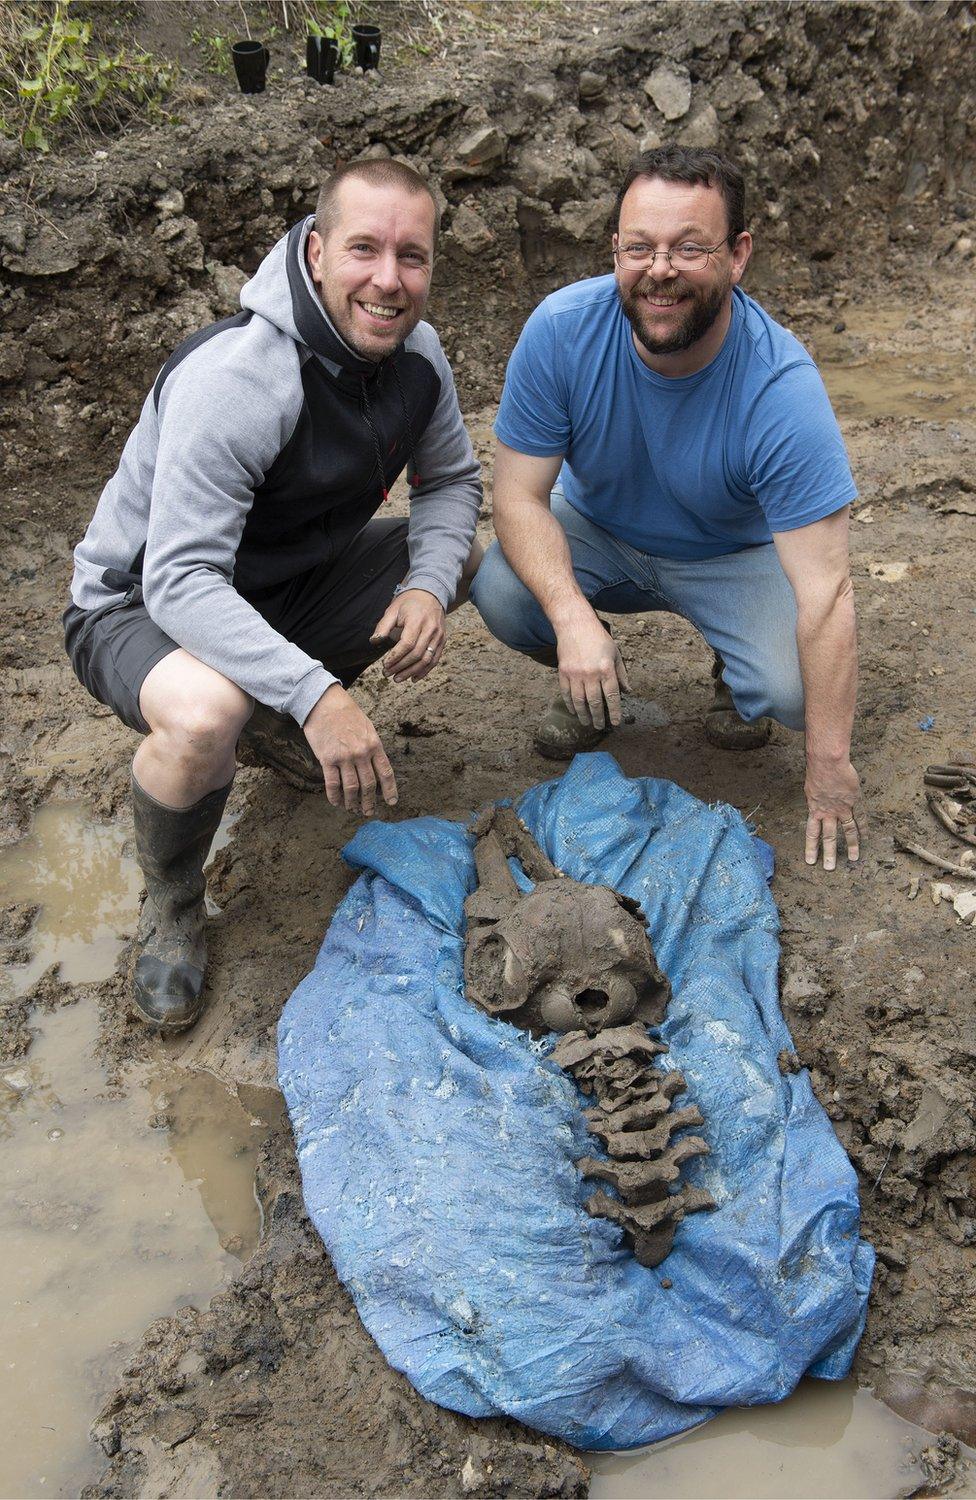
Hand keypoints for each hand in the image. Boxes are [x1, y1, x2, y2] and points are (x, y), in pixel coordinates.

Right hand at [303, 684, 396, 815]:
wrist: (324, 702)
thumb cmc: (346, 713)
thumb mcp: (367, 727)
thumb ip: (372, 747)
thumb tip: (375, 766)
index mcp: (374, 745)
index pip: (386, 772)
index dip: (390, 790)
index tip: (392, 802)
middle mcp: (361, 753)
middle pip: (369, 784)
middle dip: (370, 801)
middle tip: (369, 811)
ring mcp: (344, 757)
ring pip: (351, 787)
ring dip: (353, 802)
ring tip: (353, 809)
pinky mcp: (327, 759)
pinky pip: (332, 783)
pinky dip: (335, 796)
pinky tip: (337, 802)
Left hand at [370, 588, 445, 681]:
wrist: (431, 594)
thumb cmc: (409, 602)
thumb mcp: (393, 609)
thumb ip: (383, 626)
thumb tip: (374, 641)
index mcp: (417, 620)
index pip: (407, 643)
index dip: (396, 656)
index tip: (385, 664)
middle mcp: (430, 629)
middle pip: (416, 654)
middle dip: (401, 667)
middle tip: (387, 673)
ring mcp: (438, 636)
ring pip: (426, 660)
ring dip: (411, 672)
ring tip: (398, 679)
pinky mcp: (442, 641)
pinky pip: (435, 659)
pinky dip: (425, 671)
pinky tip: (414, 678)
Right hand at [555, 606, 630, 729]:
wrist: (575, 625)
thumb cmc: (598, 638)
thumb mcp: (615, 653)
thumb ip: (621, 673)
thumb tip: (627, 691)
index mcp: (606, 669)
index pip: (612, 696)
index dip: (614, 711)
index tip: (616, 722)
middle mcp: (590, 674)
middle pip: (595, 702)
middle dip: (598, 717)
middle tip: (600, 726)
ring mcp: (575, 674)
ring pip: (579, 701)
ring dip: (583, 714)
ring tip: (587, 722)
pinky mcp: (563, 672)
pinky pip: (566, 693)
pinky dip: (570, 704)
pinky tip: (574, 710)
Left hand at [804, 757, 861, 870]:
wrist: (827, 762)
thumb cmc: (817, 771)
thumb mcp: (810, 788)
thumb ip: (815, 799)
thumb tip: (816, 803)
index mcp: (815, 810)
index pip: (811, 833)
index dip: (811, 848)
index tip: (811, 861)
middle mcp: (828, 812)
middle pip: (829, 837)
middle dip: (829, 854)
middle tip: (830, 868)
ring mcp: (843, 808)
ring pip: (848, 831)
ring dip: (852, 846)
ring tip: (854, 858)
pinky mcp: (855, 801)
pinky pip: (861, 817)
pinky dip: (864, 828)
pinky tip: (867, 837)